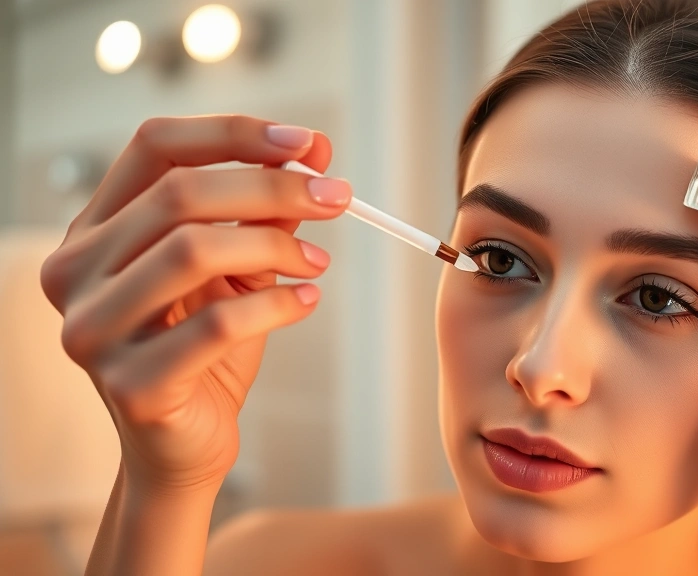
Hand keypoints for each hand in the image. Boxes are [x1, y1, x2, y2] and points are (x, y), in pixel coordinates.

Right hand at [40, 115, 350, 493]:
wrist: (186, 446)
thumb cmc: (207, 349)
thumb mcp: (236, 268)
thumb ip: (261, 212)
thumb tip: (313, 152)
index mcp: (94, 229)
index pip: (154, 146)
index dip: (234, 134)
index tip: (307, 144)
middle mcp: (75, 272)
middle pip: (180, 194)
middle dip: (273, 188)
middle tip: (336, 199)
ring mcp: (93, 330)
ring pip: (193, 250)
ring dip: (276, 245)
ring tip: (317, 260)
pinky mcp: (131, 384)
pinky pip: (218, 323)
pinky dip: (277, 303)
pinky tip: (306, 301)